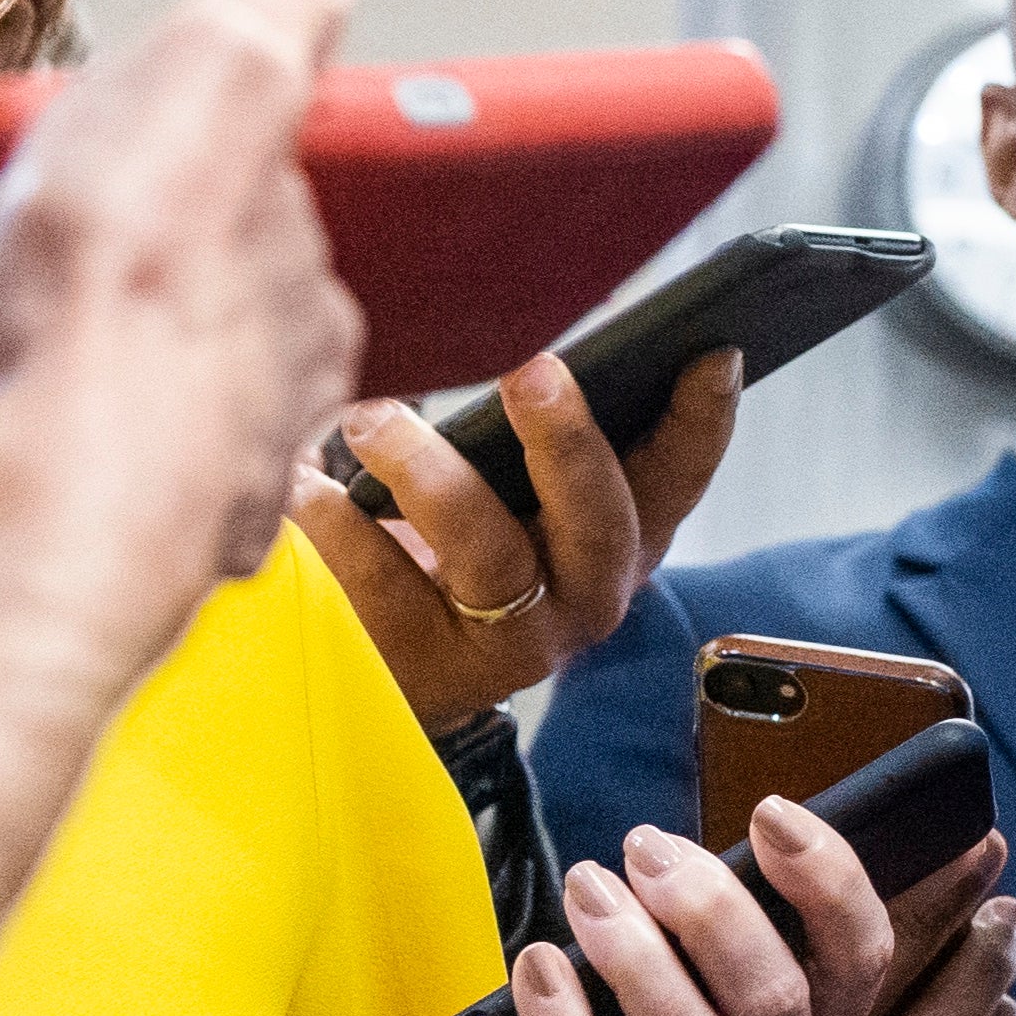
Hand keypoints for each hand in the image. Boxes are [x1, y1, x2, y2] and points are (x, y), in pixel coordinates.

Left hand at [298, 347, 748, 731]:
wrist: (390, 675)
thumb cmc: (457, 547)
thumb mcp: (512, 490)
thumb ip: (537, 432)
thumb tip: (523, 339)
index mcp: (622, 540)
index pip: (679, 477)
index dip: (703, 419)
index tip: (710, 349)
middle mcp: (585, 599)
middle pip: (599, 522)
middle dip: (568, 441)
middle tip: (530, 371)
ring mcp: (511, 645)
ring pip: (489, 555)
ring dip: (429, 474)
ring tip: (369, 419)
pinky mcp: (430, 672)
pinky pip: (384, 588)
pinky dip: (338, 523)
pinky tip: (305, 482)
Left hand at [421, 815, 994, 1015]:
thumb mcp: (692, 987)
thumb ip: (721, 929)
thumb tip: (722, 835)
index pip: (863, 960)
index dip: (830, 881)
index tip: (771, 812)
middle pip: (780, 1001)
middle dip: (713, 909)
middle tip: (643, 850)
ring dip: (639, 958)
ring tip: (587, 890)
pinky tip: (538, 963)